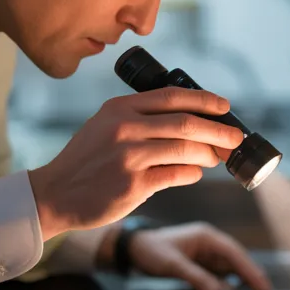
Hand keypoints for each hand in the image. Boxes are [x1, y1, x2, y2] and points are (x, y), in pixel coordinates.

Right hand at [28, 89, 243, 239]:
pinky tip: (194, 173)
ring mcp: (129, 157)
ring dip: (209, 154)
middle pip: (187, 123)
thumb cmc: (86, 160)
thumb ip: (140, 118)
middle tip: (234, 137)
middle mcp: (125, 128)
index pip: (173, 96)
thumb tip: (191, 120)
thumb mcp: (105, 125)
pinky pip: (178, 175)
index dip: (205, 100)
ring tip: (216, 158)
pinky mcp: (134, 185)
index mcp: (120, 107)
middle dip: (219, 131)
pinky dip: (192, 173)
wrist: (54, 193)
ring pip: (187, 150)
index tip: (224, 107)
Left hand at [127, 222, 271, 289]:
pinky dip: (226, 286)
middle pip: (236, 262)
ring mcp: (206, 256)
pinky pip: (218, 277)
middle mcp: (210, 245)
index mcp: (207, 237)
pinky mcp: (200, 266)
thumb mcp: (172, 264)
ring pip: (229, 270)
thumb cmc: (151, 251)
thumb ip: (196, 278)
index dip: (250, 269)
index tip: (261, 284)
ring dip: (240, 282)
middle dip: (250, 276)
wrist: (133, 250)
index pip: (234, 253)